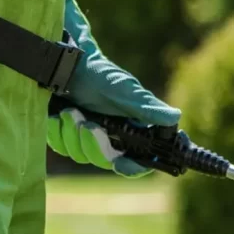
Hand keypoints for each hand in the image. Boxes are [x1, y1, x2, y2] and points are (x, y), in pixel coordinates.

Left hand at [46, 0, 180, 175]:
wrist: (69, 66)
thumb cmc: (101, 75)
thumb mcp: (124, 90)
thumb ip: (147, 108)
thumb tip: (175, 117)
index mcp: (131, 130)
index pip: (137, 160)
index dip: (133, 167)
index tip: (122, 164)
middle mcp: (111, 138)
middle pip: (105, 160)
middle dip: (93, 144)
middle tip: (87, 123)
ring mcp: (87, 139)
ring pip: (81, 155)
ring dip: (72, 134)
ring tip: (70, 111)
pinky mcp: (66, 136)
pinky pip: (61, 147)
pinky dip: (58, 132)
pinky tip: (58, 115)